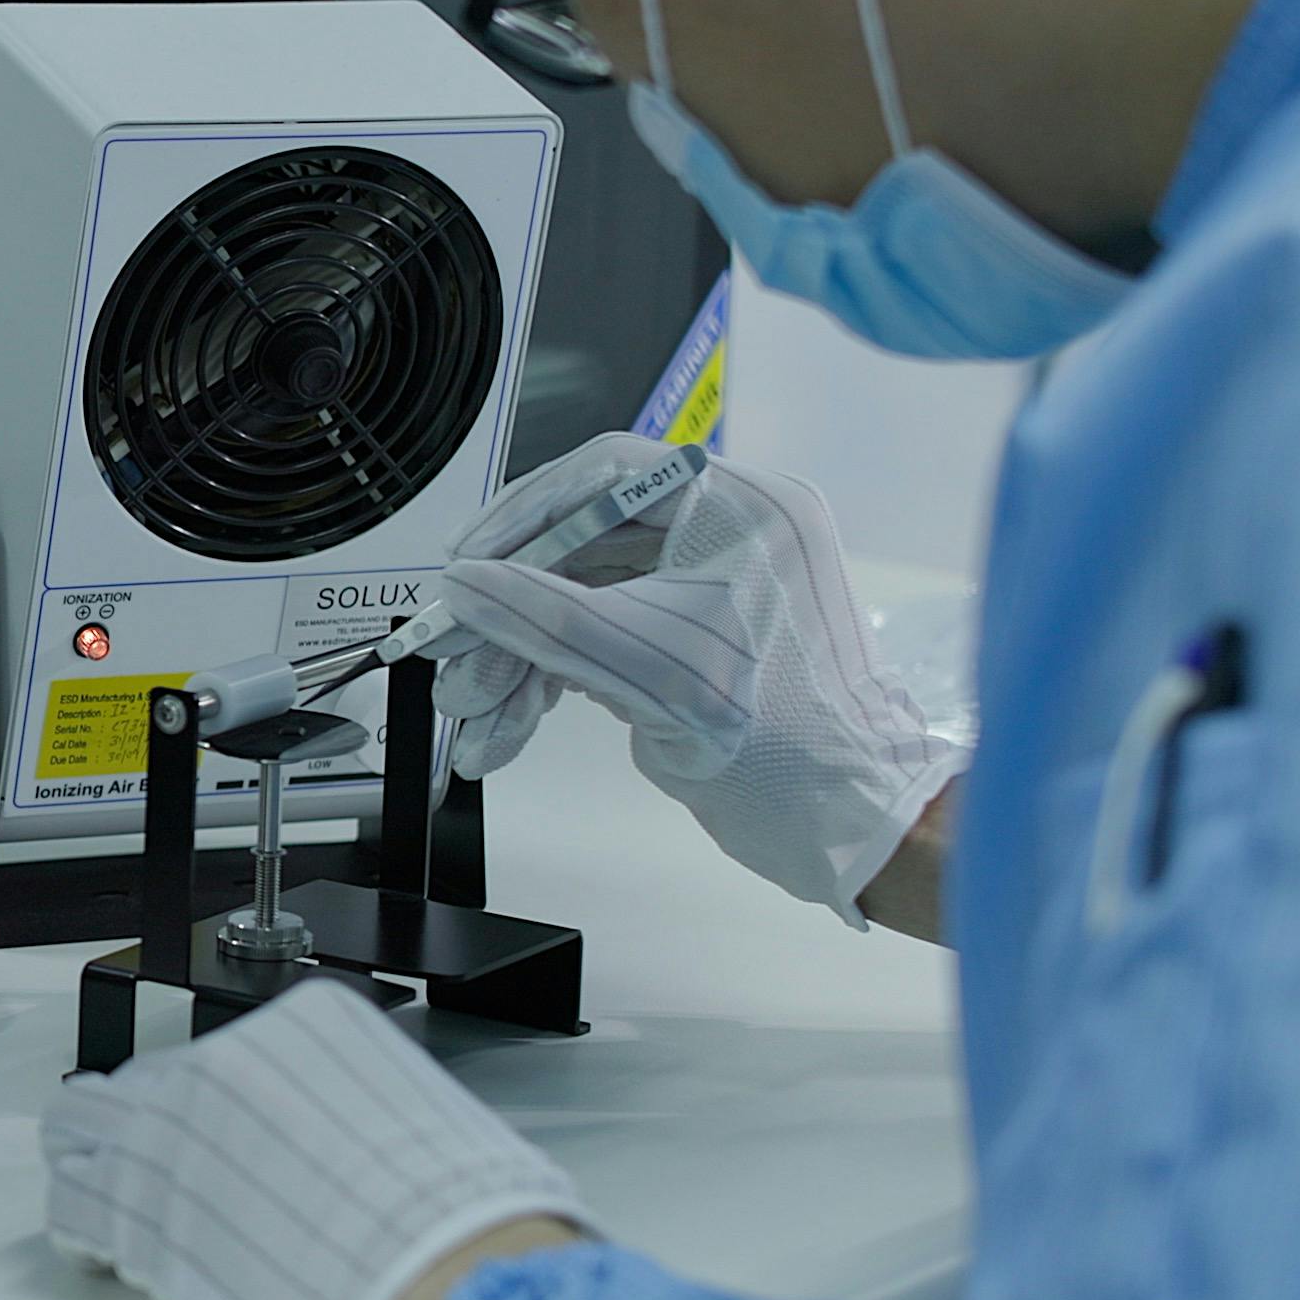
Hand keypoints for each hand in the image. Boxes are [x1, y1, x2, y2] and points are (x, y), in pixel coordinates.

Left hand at [42, 980, 591, 1299]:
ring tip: (115, 1193)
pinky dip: (83, 1226)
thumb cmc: (448, 1215)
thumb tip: (324, 1134)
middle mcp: (215, 1065)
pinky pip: (71, 1204)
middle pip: (143, 1080)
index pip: (217, 1048)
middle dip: (148, 1122)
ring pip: (80, 1124)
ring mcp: (163, 1133)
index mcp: (292, 1027)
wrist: (442, 1284)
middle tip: (165, 1165)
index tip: (222, 1128)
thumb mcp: (410, 1111)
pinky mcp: (132, 1211)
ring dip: (97, 1158)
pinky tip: (104, 1247)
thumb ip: (342, 1105)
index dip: (214, 1099)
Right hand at [420, 435, 960, 923]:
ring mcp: (712, 585)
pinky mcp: (698, 635)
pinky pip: (608, 636)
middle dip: (513, 609)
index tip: (466, 562)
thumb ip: (544, 618)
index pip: (607, 476)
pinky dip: (557, 675)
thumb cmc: (783, 743)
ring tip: (475, 709)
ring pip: (587, 598)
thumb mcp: (646, 670)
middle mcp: (729, 533)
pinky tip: (510, 722)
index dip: (522, 516)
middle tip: (453, 650)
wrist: (847, 823)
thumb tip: (462, 584)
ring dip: (524, 654)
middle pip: (586, 544)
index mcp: (740, 510)